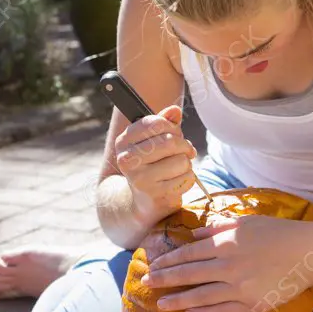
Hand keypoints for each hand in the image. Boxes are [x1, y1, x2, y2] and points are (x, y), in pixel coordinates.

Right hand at [113, 105, 198, 220]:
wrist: (143, 200)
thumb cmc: (151, 164)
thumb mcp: (152, 140)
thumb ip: (163, 123)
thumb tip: (174, 110)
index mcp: (124, 141)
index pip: (155, 123)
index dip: (172, 126)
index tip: (175, 133)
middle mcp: (127, 159)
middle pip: (170, 141)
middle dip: (184, 145)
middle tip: (186, 150)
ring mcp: (140, 178)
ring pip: (182, 160)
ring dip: (187, 163)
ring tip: (179, 167)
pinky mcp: (156, 194)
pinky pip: (187, 178)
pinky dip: (188, 178)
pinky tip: (177, 181)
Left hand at [142, 215, 312, 311]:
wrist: (308, 254)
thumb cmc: (277, 233)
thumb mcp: (246, 222)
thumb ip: (218, 228)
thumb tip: (194, 234)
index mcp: (226, 244)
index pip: (189, 254)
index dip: (169, 260)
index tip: (154, 265)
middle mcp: (228, 266)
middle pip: (189, 274)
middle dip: (165, 279)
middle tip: (147, 283)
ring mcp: (239, 288)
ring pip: (201, 296)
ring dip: (178, 300)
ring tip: (161, 304)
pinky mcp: (252, 305)